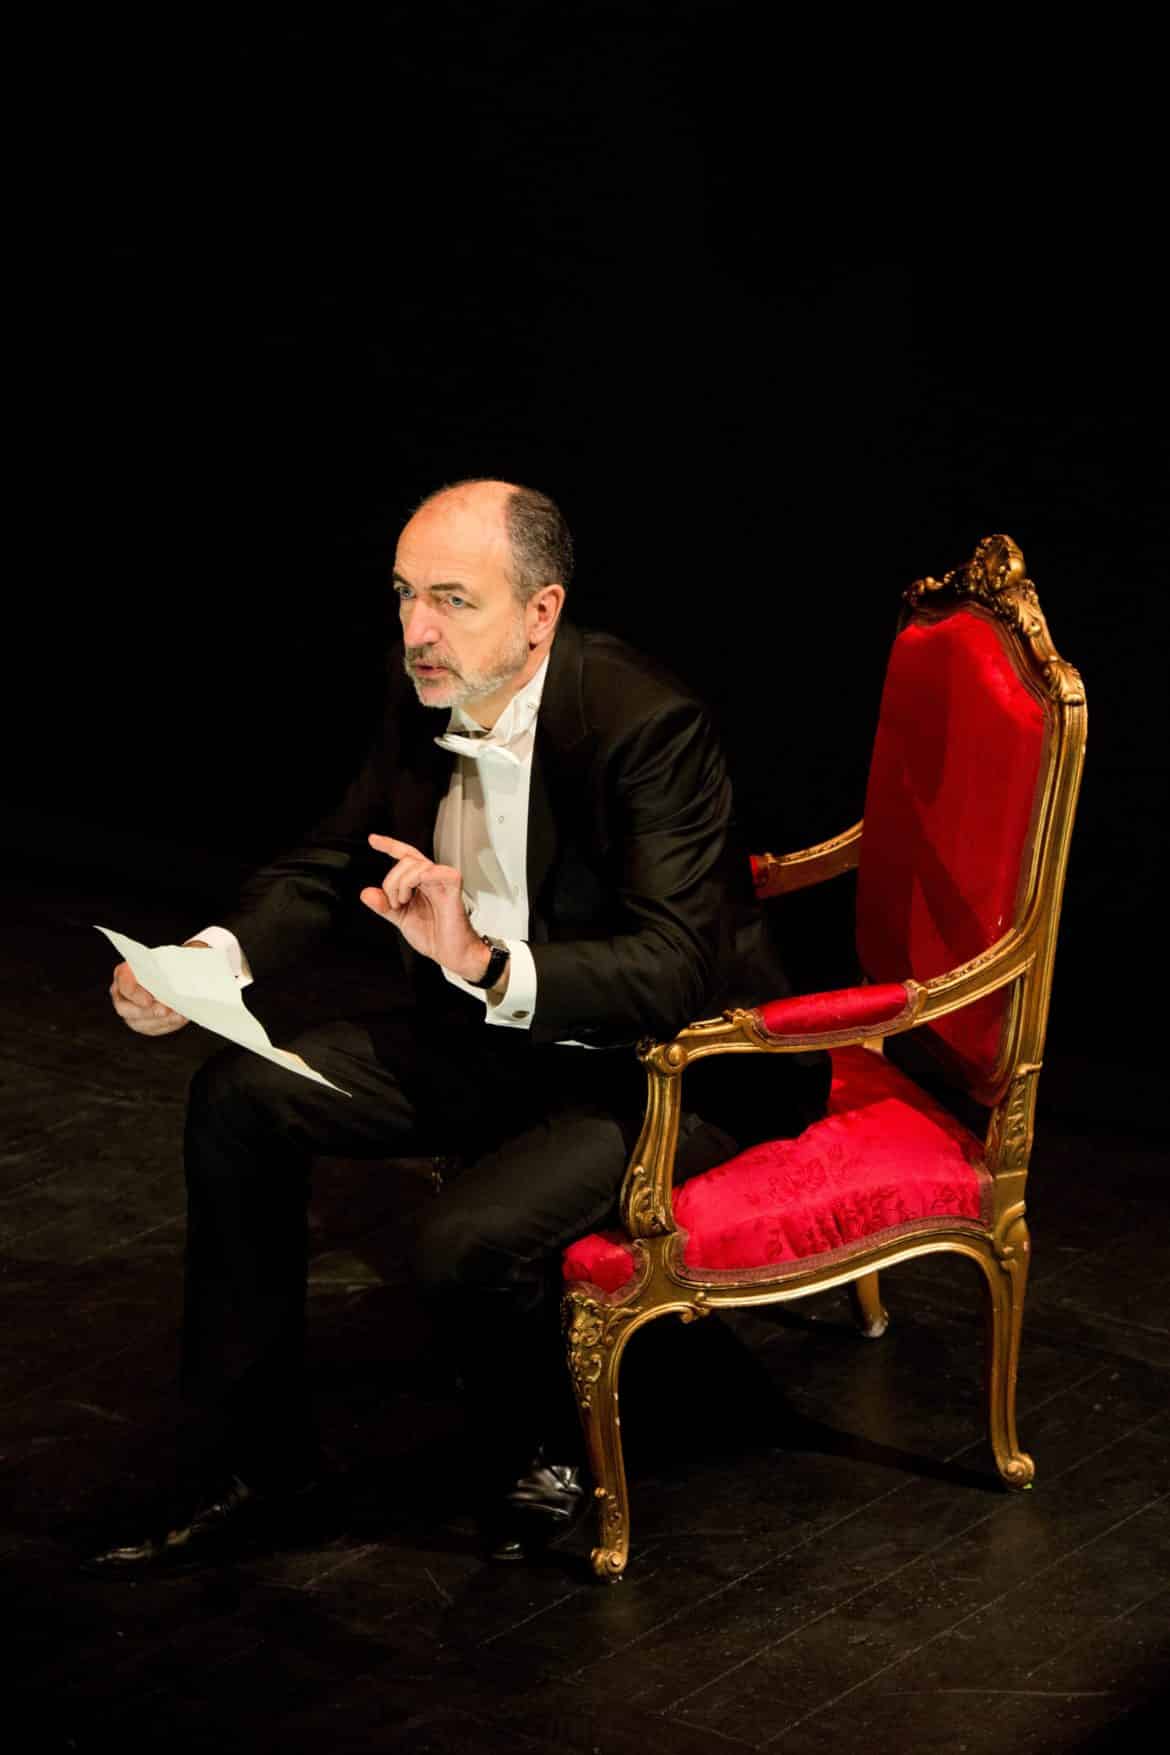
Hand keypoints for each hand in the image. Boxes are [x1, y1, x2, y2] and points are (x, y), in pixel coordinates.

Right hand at [108, 940, 207, 1035]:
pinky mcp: (142, 1022)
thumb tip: (176, 980)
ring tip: (177, 1015)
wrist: (173, 973)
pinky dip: (167, 1024)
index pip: (124, 985)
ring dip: (160, 1021)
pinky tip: (179, 1018)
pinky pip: (151, 1029)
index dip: (135, 994)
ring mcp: (129, 1010)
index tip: (149, 1000)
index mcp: (124, 974)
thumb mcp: (166, 960)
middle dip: (147, 1011)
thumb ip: (165, 968)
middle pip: (125, 1009)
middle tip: (165, 1010)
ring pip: (138, 1022)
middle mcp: (121, 994)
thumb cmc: (166, 963)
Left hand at [362, 834, 490, 980]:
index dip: (389, 845)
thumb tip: (367, 893)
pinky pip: (439, 871)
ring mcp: (442, 882)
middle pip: (406, 860)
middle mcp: (432, 880)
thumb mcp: (401, 919)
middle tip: (393, 902)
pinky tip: (414, 894)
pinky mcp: (453, 888)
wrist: (452, 954)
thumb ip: (384, 906)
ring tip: (403, 903)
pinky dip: (421, 878)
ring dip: (401, 884)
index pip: (405, 856)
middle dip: (391, 881)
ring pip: (416, 865)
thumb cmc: (435, 937)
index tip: (373, 840)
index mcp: (422, 883)